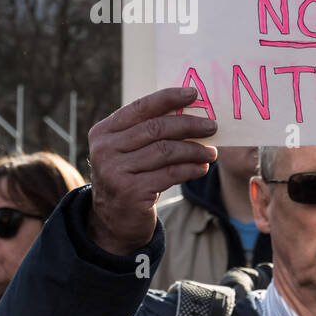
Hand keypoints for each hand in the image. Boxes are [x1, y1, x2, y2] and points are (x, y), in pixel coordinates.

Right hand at [85, 87, 217, 255]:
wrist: (113, 221)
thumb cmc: (129, 177)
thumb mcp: (129, 150)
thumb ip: (148, 130)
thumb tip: (189, 109)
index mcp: (104, 131)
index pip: (140, 107)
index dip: (168, 98)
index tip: (194, 94)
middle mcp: (105, 149)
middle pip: (156, 128)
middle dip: (189, 124)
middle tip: (212, 126)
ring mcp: (115, 171)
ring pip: (166, 151)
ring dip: (194, 150)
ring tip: (211, 152)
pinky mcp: (131, 192)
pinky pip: (170, 174)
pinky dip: (190, 169)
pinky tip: (202, 168)